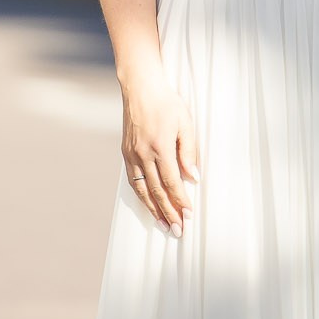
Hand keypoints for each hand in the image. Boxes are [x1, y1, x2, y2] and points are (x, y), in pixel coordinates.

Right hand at [120, 64, 199, 234]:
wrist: (140, 88)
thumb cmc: (167, 103)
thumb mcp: (185, 123)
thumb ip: (189, 151)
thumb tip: (193, 177)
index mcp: (160, 146)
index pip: (172, 182)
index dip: (180, 200)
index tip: (189, 215)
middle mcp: (143, 154)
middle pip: (157, 191)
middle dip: (169, 212)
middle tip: (178, 231)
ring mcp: (132, 155)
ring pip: (143, 190)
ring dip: (154, 210)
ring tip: (164, 225)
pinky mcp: (126, 154)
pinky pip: (134, 181)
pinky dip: (142, 196)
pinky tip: (149, 206)